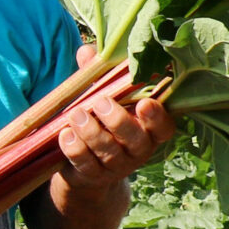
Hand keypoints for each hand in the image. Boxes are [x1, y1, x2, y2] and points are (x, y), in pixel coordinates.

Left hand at [54, 45, 176, 190]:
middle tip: (100, 102)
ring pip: (108, 152)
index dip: (157, 117)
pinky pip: (86, 165)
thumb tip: (87, 52)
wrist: (86, 168)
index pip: (163, 128)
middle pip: (136, 140)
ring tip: (76, 114)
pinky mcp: (93, 176)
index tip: (145, 102)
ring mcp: (116, 167)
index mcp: (149, 130)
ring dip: (91, 132)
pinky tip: (65, 135)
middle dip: (118, 121)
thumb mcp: (103, 97)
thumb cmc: (101, 122)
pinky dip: (75, 150)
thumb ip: (99, 76)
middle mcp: (138, 151)